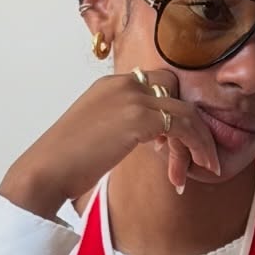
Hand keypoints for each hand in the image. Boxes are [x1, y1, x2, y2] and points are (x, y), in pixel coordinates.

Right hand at [0, 67, 222, 217]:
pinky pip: (182, 126)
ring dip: (200, 140)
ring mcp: (131, 98)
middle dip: (191, 122)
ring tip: (207, 166)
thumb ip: (121, 127)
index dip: (171, 111)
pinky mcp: (138, 118)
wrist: (47, 170)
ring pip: (185, 110)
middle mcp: (122, 84)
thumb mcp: (97, 133)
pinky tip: (188, 170)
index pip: (156, 85)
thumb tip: (143, 138)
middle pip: (175, 91)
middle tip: (198, 154)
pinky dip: (194, 147)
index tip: (172, 142)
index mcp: (110, 85)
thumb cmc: (66, 162)